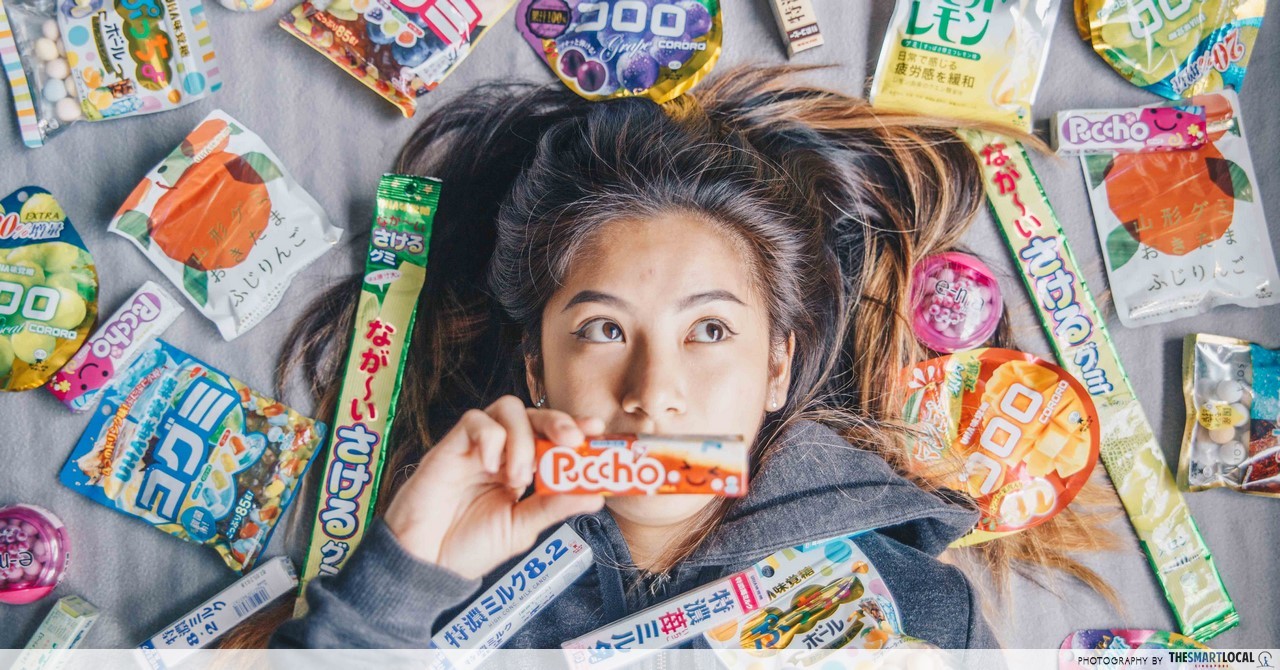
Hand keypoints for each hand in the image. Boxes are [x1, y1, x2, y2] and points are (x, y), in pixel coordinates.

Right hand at [382, 395, 604, 579]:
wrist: (424, 563)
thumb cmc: (467, 547)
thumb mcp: (521, 528)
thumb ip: (554, 507)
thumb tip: (597, 496)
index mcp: (520, 469)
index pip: (551, 436)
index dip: (575, 426)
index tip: (597, 428)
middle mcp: (501, 452)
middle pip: (534, 414)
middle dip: (558, 421)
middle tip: (572, 441)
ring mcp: (476, 447)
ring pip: (507, 409)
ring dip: (523, 438)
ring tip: (520, 477)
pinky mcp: (450, 446)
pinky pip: (476, 421)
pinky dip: (491, 439)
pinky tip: (492, 468)